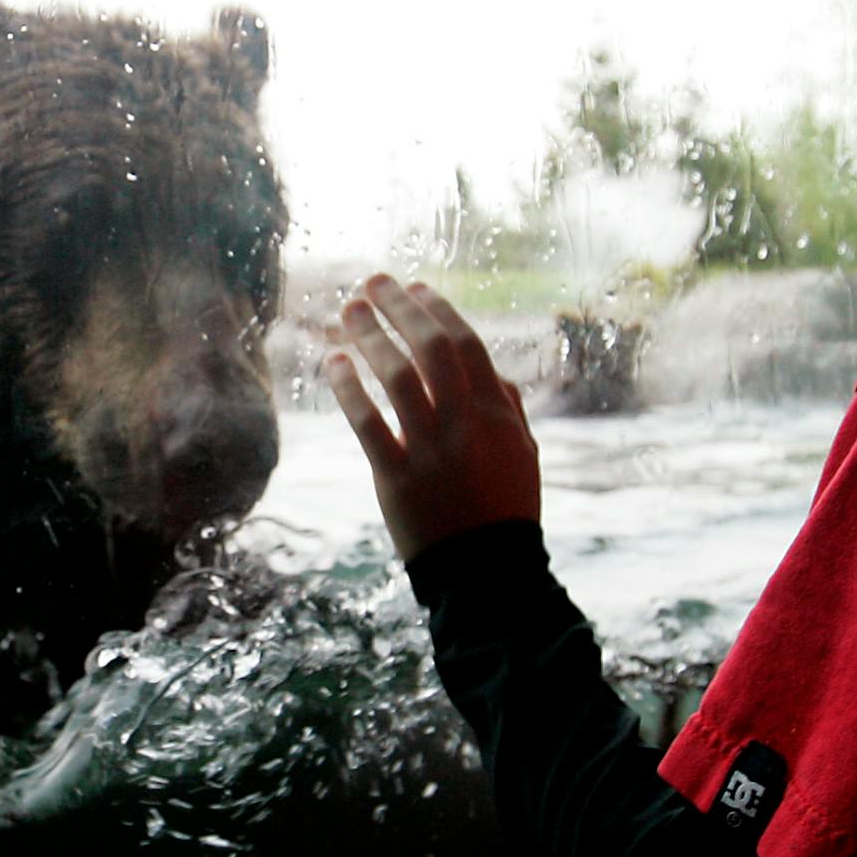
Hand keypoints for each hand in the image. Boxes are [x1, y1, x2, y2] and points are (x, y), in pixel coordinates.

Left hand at [325, 274, 539, 560]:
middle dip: (400, 308)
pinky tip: (334, 362)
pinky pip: (367, 423)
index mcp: (498, 414)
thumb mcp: (522, 456)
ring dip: (371, 338)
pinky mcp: (397, 479)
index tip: (413, 286)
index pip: (466, 344)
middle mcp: (466, 425)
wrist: (486, 574)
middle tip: (373, 282)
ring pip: (398, 378)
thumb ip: (508, 410)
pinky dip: (349, 388)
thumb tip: (493, 372)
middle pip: (430, 349)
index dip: (437, 309)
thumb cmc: (504, 511)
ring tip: (349, 312)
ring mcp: (431, 451)